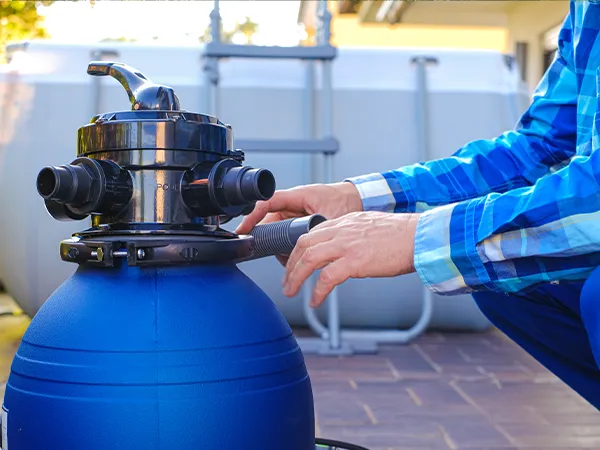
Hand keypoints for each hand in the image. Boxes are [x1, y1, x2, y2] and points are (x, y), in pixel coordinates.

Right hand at [236, 182, 362, 264]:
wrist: (361, 200)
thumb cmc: (348, 200)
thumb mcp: (331, 215)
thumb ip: (316, 228)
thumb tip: (305, 245)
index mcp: (298, 195)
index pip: (267, 203)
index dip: (253, 215)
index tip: (244, 229)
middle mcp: (295, 203)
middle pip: (270, 220)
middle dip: (266, 237)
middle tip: (266, 251)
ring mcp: (297, 212)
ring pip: (278, 230)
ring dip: (278, 244)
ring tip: (285, 258)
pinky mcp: (302, 222)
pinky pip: (287, 234)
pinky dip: (287, 245)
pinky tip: (292, 256)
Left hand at [282, 211, 420, 306]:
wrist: (420, 236)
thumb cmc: (402, 236)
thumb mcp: (370, 228)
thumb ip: (353, 236)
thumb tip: (344, 252)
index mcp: (344, 221)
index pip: (310, 232)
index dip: (298, 249)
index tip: (294, 263)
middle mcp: (341, 230)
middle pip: (303, 244)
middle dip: (290, 264)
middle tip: (286, 281)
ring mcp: (346, 245)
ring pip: (308, 259)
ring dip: (295, 277)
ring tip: (291, 291)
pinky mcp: (354, 261)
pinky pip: (326, 278)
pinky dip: (317, 291)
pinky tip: (315, 301)